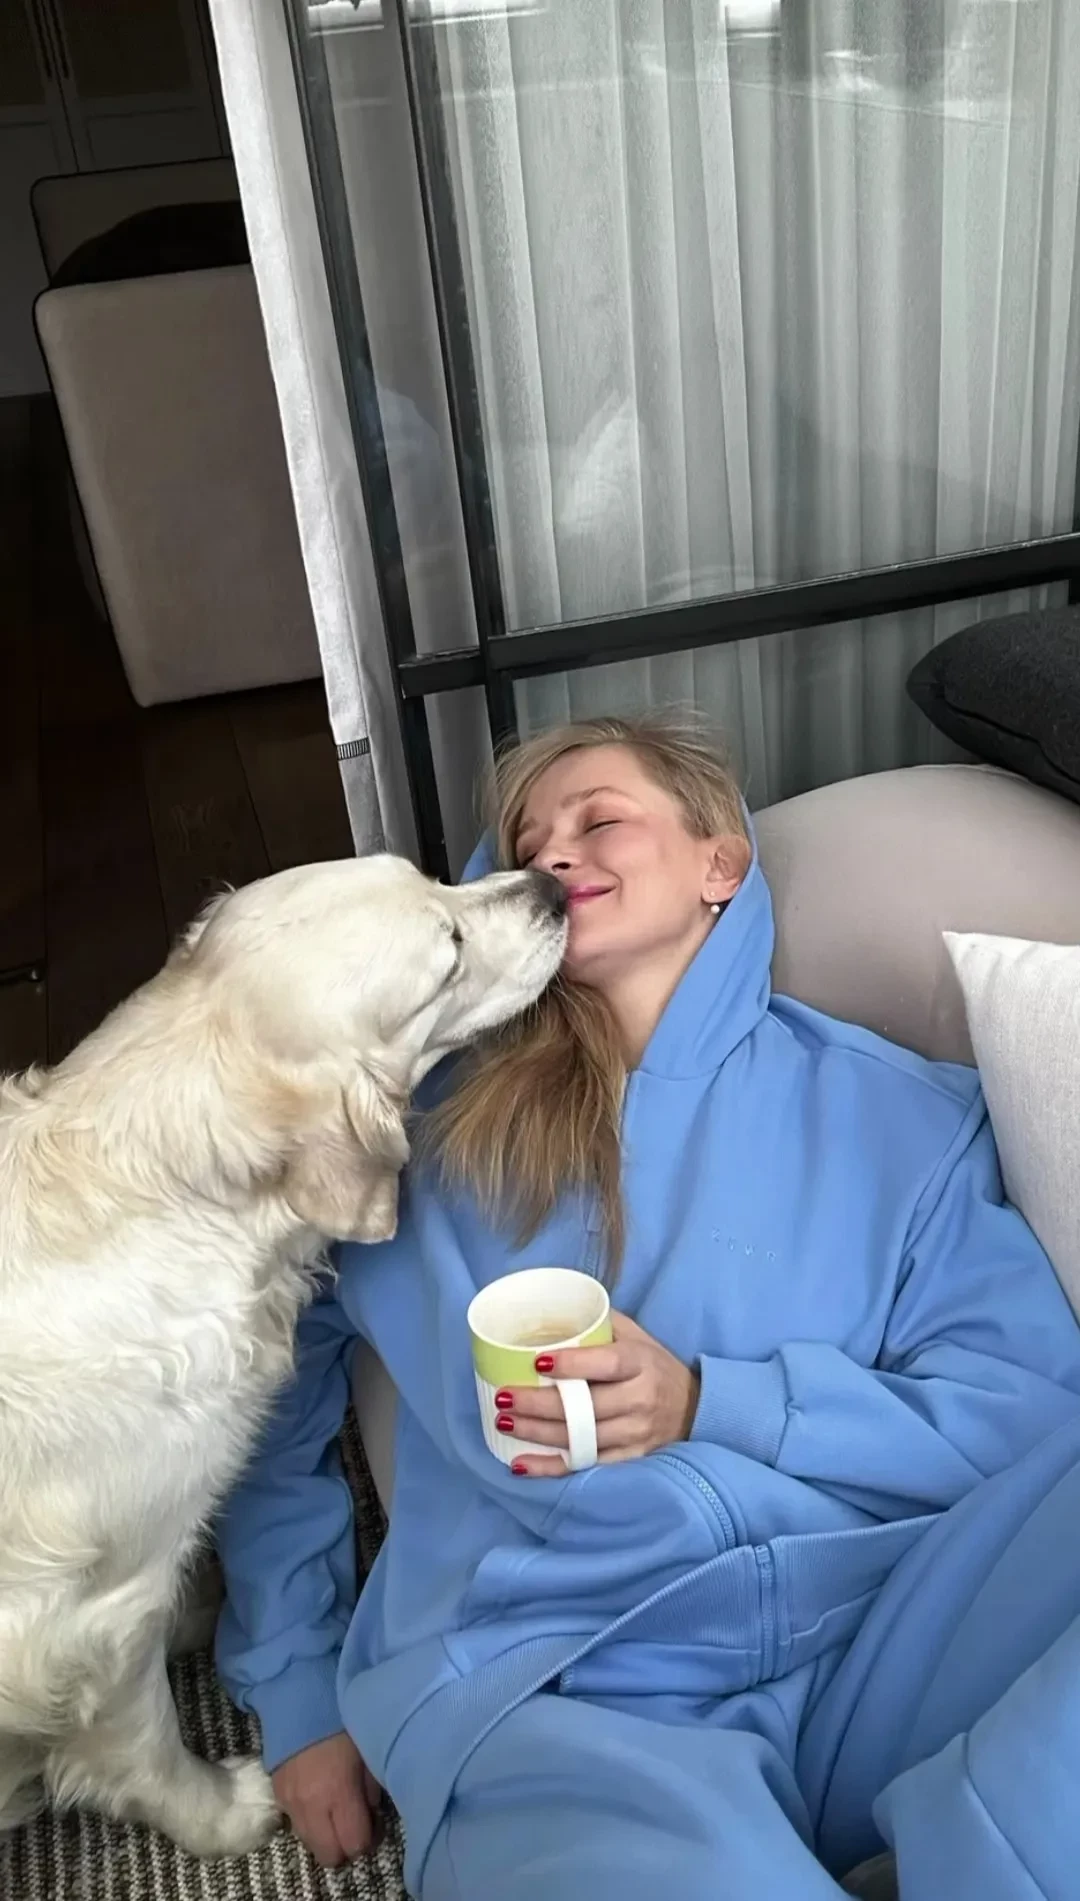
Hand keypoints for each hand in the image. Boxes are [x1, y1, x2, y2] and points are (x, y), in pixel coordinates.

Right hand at [271, 1732, 381, 1867]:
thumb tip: (373, 1815)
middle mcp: (310, 1806)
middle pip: (329, 1856)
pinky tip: (320, 1797)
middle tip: (357, 1822)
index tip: (375, 1822)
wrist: (299, 1697)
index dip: (369, 1839)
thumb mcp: (367, 1750)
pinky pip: (296, 1824)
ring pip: (311, 1844)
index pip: (355, 1845)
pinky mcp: (277, 1795)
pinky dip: (311, 1821)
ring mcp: (290, 1802)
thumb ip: (372, 1789)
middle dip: (346, 1847)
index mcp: (337, 1793)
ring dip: (327, 1836)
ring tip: (338, 1809)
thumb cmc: (341, 1720)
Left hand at [498, 1311, 699, 1476]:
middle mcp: (639, 1400)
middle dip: (539, 1404)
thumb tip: (556, 1306)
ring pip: (581, 1438)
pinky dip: (551, 1468)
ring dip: (538, 1433)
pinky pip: (585, 1465)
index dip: (572, 1364)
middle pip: (586, 1407)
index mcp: (640, 1363)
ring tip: (505, 1422)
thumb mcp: (637, 1336)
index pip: (606, 1364)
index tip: (537, 1361)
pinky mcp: (630, 1458)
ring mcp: (635, 1434)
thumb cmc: (654, 1365)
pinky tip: (522, 1463)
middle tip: (504, 1397)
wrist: (694, 1408)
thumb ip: (601, 1323)